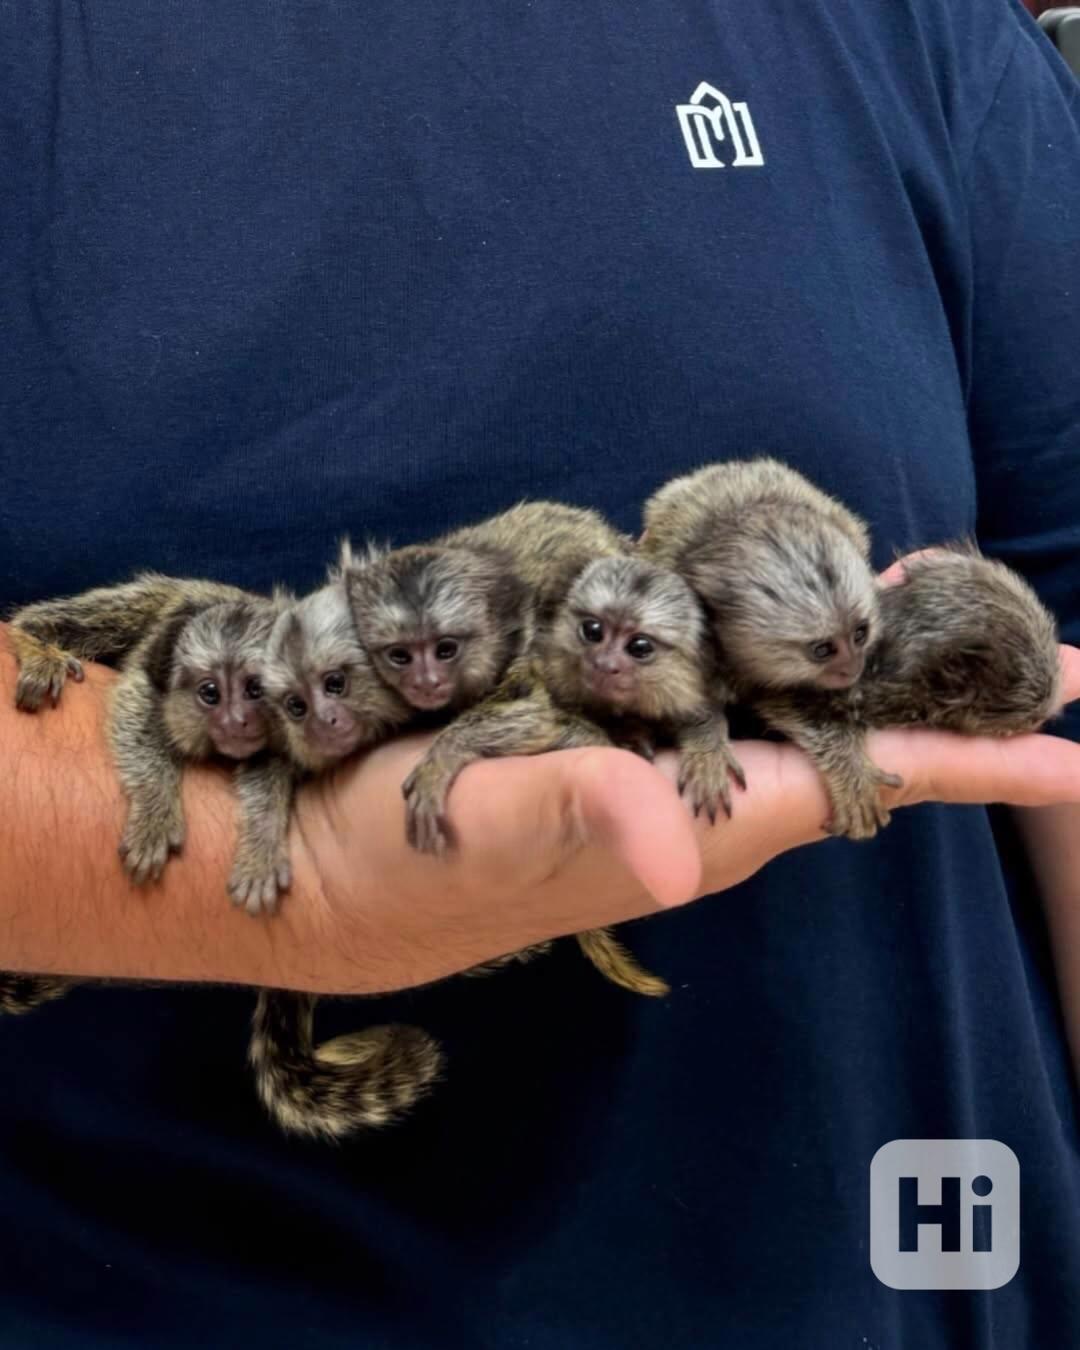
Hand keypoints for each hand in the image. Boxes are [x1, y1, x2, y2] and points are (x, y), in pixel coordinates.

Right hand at [293, 644, 1079, 993]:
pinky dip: (771, 637)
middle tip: (1042, 641)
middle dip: (946, 686)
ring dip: (869, 656)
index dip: (980, 756)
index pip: (874, 775)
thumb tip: (682, 850)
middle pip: (857, 731)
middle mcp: (703, 789)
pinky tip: (785, 609)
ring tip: (936, 605)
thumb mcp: (491, 832)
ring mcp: (657, 760)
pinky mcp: (606, 730)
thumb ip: (590, 819)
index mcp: (708, 815)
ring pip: (796, 703)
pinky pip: (724, 681)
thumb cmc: (410, 861)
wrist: (328, 868)